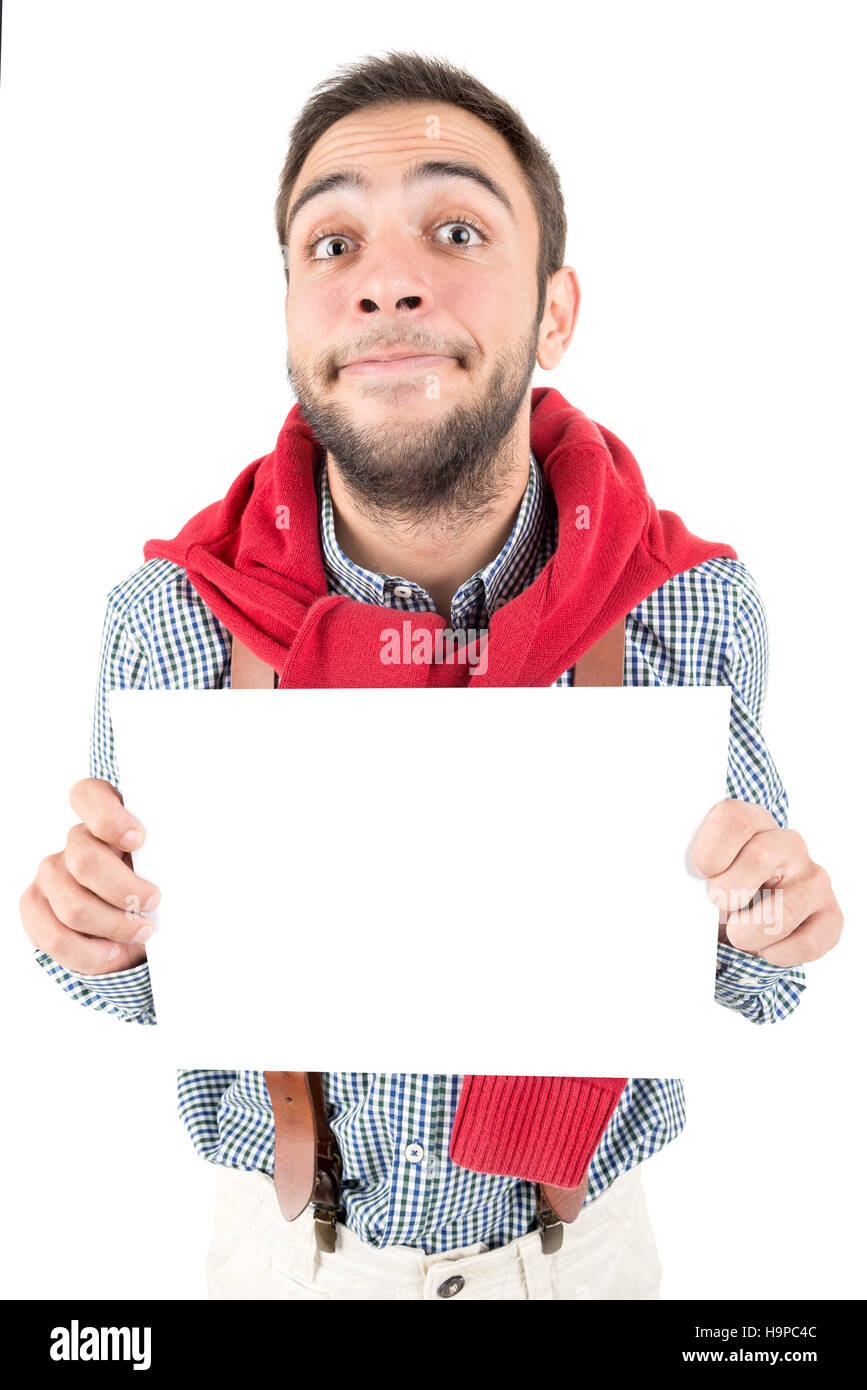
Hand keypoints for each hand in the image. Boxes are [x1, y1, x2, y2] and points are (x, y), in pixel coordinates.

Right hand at [19, 777, 159, 973]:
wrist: (139, 927)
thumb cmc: (162, 885)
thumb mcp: (174, 864)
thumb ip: (177, 853)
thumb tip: (204, 850)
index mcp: (107, 816)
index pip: (88, 795)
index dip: (108, 817)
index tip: (138, 840)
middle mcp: (74, 841)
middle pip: (85, 860)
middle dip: (125, 889)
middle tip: (153, 901)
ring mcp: (50, 874)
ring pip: (73, 906)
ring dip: (114, 926)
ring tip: (141, 931)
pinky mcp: (35, 907)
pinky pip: (54, 937)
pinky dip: (89, 953)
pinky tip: (112, 951)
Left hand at [689, 798, 842, 965]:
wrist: (745, 917)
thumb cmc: (716, 887)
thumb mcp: (696, 870)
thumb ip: (683, 868)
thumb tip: (664, 888)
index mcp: (753, 822)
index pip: (735, 819)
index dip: (710, 852)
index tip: (700, 873)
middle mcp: (789, 844)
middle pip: (759, 858)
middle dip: (726, 894)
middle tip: (717, 906)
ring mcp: (814, 879)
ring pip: (784, 910)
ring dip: (748, 934)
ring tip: (737, 934)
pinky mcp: (831, 914)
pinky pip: (810, 941)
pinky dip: (778, 955)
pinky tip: (763, 950)